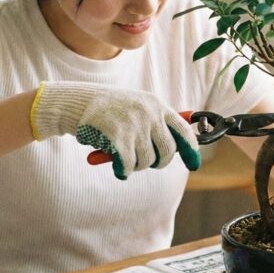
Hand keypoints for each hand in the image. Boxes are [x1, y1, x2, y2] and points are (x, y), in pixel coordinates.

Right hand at [30, 81, 200, 179]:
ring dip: (137, 166)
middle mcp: (149, 114)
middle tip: (148, 163)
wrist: (79, 102)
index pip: (184, 130)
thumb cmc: (110, 108)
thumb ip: (157, 123)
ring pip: (147, 161)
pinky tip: (117, 167)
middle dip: (159, 162)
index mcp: (157, 105)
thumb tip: (180, 147)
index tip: (194, 164)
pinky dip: (123, 170)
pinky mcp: (118, 138)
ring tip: (126, 158)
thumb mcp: (138, 106)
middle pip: (167, 151)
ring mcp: (134, 126)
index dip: (191, 150)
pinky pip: (129, 166)